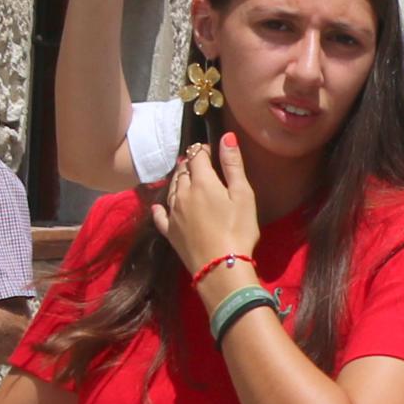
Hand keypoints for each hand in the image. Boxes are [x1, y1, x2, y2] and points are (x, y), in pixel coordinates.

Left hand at [155, 135, 262, 287]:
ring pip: (172, 190)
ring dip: (178, 181)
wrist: (220, 267)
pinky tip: (159, 207)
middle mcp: (182, 193)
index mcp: (202, 182)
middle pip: (182, 172)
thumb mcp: (243, 195)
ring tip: (185, 179)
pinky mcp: (170, 232)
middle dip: (190, 164)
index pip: (198, 156)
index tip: (211, 151)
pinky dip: (161, 208)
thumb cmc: (238, 230)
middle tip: (199, 165)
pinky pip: (161, 216)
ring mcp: (173, 213)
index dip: (204, 150)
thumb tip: (225, 136)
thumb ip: (233, 165)